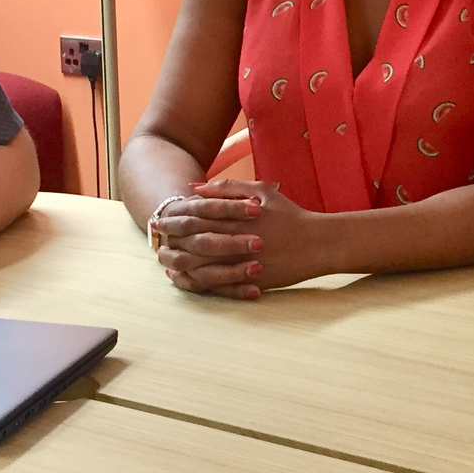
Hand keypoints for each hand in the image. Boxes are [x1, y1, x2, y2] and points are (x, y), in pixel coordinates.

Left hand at [155, 180, 333, 299]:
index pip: (196, 219)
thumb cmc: (289, 214)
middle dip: (171, 241)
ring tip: (164, 260)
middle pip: (193, 242)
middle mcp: (235, 240)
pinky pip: (216, 284)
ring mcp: (242, 263)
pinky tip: (185, 278)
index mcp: (235, 217)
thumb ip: (228, 187)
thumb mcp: (261, 192)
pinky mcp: (249, 281)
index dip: (175, 219)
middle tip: (156, 240)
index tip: (160, 219)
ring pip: (200, 266)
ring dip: (179, 263)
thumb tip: (195, 187)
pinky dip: (197, 282)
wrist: (317, 243)